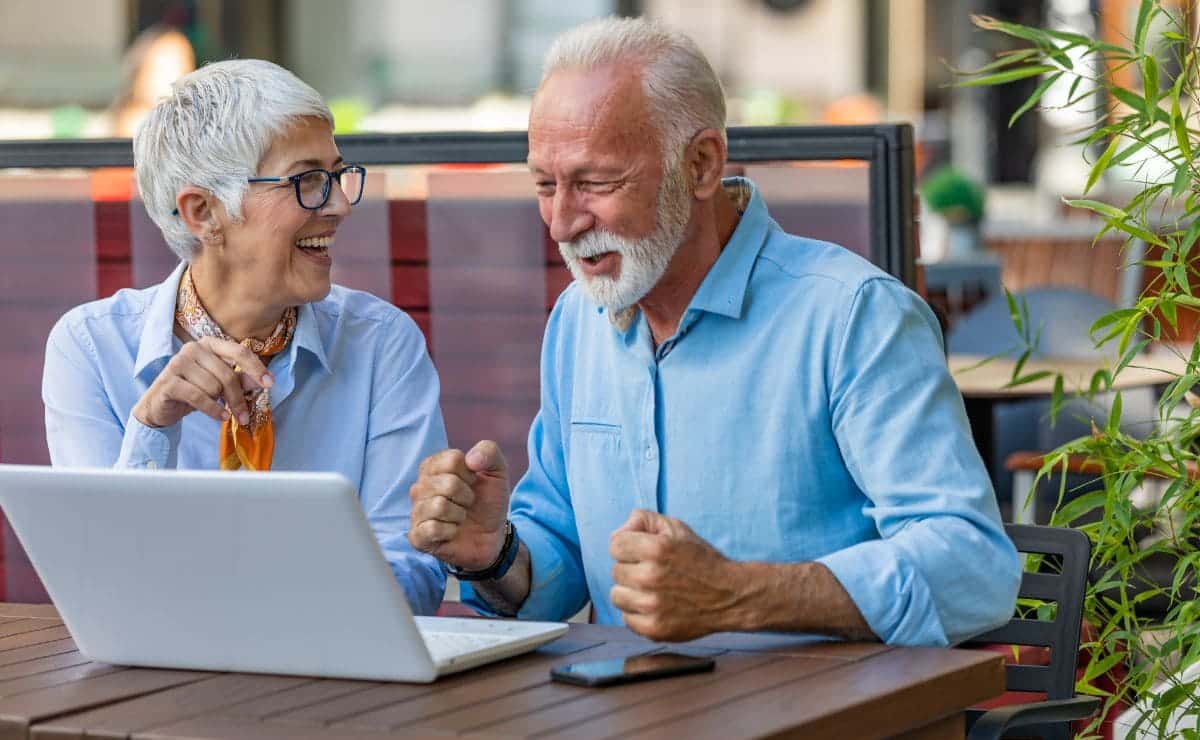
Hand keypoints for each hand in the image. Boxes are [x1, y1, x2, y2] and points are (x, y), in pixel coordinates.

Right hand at [132, 336, 272, 428]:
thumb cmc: (194, 391)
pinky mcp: (169, 382)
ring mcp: (178, 363)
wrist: (160, 406)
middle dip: (238, 398)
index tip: (270, 384)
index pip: (239, 351)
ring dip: (221, 403)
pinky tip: (220, 416)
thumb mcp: (220, 385)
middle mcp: (193, 349)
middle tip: (244, 415)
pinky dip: (213, 409)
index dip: (256, 368)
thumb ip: (240, 380)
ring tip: (221, 410)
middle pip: (228, 374)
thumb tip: (262, 382)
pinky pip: (199, 397)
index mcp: (209, 344)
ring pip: (214, 387)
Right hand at [408, 441, 510, 570]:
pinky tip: (452, 532)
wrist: (492, 535)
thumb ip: (489, 452)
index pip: (452, 460)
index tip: (472, 483)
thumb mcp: (496, 471)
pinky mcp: (417, 536)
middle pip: (448, 483)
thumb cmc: (488, 501)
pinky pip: (432, 529)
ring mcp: (416, 511)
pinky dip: (450, 531)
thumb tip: (471, 459)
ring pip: (440, 506)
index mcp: (433, 467)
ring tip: (460, 517)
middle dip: (467, 496)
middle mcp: (419, 487)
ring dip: (459, 514)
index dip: (470, 474)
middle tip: (467, 504)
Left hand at [609, 509, 744, 641]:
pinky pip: (626, 618)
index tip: (643, 553)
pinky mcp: (653, 629)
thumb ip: (642, 520)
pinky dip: (638, 613)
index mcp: (655, 548)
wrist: (729, 596)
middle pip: (615, 571)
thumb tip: (617, 534)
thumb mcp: (676, 528)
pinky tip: (656, 606)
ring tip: (653, 590)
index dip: (629, 547)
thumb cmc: (701, 560)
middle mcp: (650, 577)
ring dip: (631, 592)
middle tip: (655, 572)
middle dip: (632, 569)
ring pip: (617, 595)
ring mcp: (651, 606)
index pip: (615, 545)